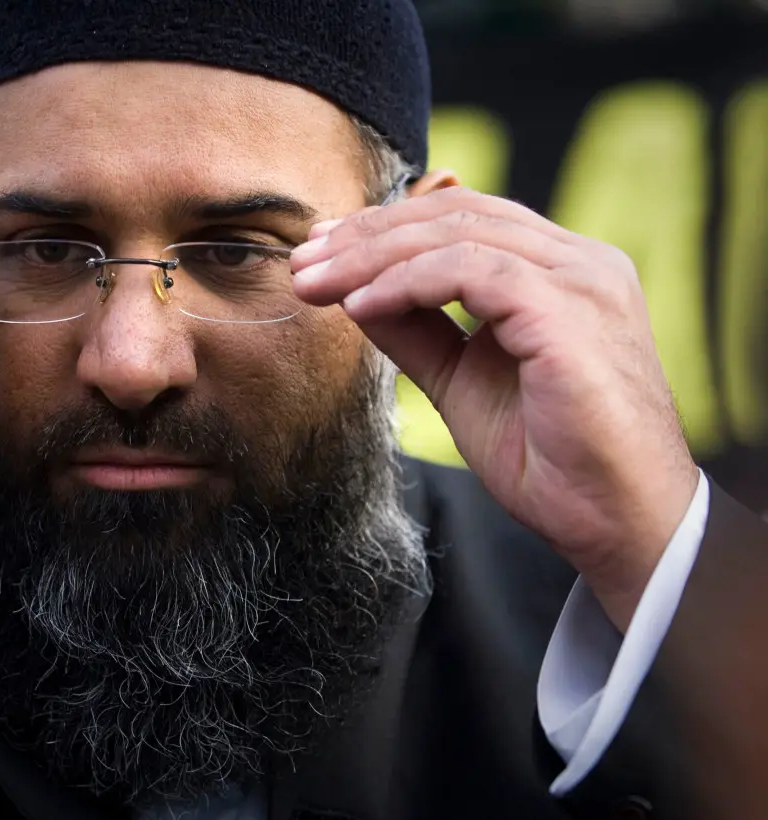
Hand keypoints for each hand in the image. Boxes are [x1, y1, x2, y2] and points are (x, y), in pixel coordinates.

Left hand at [291, 187, 698, 630]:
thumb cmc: (549, 460)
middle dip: (367, 235)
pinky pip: (471, 271)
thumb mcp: (461, 381)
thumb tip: (355, 294)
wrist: (614, 521)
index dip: (387, 228)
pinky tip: (360, 305)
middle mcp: (580, 263)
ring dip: (373, 255)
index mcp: (563, 271)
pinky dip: (406, 282)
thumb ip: (417, 331)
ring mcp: (582, 281)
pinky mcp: (571, 312)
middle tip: (302, 261)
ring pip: (459, 234)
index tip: (322, 252)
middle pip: (456, 215)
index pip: (465, 220)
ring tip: (315, 283)